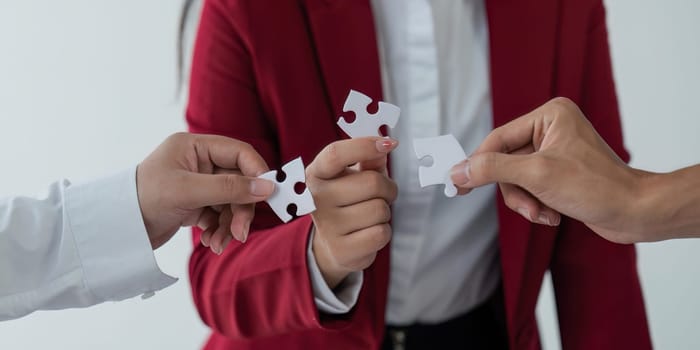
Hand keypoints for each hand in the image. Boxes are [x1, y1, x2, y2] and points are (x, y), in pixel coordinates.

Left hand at [136, 132, 274, 251]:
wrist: (115, 229)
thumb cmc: (144, 199)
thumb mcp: (188, 191)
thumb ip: (230, 188)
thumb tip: (267, 187)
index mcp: (195, 146)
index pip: (240, 153)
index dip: (257, 173)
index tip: (269, 195)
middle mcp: (198, 162)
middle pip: (238, 182)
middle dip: (240, 209)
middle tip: (240, 232)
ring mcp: (197, 184)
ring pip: (231, 201)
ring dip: (230, 224)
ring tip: (219, 244)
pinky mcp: (194, 204)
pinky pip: (219, 215)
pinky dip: (219, 229)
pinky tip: (210, 242)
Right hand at [306, 137, 398, 287]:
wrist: (333, 244)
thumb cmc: (347, 202)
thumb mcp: (352, 176)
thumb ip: (368, 160)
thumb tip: (384, 146)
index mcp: (316, 174)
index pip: (335, 154)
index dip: (364, 145)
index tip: (389, 144)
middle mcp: (316, 198)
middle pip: (372, 182)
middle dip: (388, 188)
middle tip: (383, 194)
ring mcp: (327, 226)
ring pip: (380, 209)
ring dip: (385, 212)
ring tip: (371, 215)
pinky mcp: (341, 250)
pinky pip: (380, 233)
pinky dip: (383, 232)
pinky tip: (369, 232)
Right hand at [450, 97, 648, 242]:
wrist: (635, 213)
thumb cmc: (595, 187)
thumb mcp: (536, 174)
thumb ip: (493, 169)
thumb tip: (457, 170)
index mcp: (549, 115)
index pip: (498, 139)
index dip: (477, 163)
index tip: (457, 183)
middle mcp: (552, 128)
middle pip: (506, 162)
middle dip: (515, 190)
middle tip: (527, 207)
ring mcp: (556, 151)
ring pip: (516, 179)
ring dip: (526, 201)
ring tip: (545, 214)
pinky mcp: (560, 172)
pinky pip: (531, 188)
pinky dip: (537, 205)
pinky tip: (553, 214)